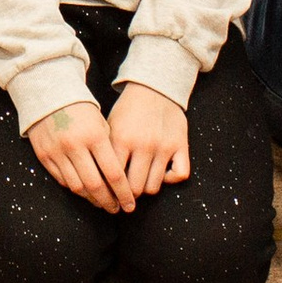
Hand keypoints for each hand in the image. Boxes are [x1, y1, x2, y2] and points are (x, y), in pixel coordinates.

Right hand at [28, 98, 133, 212]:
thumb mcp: (100, 123)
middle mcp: (74, 145)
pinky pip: (62, 180)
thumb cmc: (81, 110)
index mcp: (94, 136)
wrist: (48, 94)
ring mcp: (57, 151)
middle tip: (116, 209)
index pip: (113, 173)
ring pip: (77, 187)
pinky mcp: (44, 155)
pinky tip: (84, 191)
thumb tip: (120, 181)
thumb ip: (109, 150)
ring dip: (91, 199)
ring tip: (101, 202)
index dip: (123, 193)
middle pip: (95, 186)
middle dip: (108, 201)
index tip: (130, 205)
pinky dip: (75, 189)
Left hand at [108, 80, 191, 197]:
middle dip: (129, 194)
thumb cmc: (128, 109)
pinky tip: (162, 172)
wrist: (153, 87)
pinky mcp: (180, 146)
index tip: (109, 195)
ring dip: (147, 188)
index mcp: (121, 138)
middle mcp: (143, 144)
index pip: (113, 177)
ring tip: (141, 181)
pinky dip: (171, 179)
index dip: (111, 190)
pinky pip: (180, 175)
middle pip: (135, 188)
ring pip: (154, 186)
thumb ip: (107, 151)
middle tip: (126, 193)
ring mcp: (163, 146)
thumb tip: (100, 179)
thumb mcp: (111, 125)